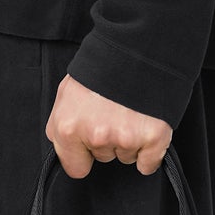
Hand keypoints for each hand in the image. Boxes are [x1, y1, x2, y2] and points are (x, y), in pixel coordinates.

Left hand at [46, 72, 171, 177]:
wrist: (138, 46)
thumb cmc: (101, 67)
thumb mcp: (67, 92)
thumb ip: (62, 123)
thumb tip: (67, 146)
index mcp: (68, 127)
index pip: (75, 168)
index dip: (84, 155)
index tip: (90, 144)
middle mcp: (95, 136)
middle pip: (103, 158)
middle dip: (108, 141)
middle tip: (113, 112)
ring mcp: (125, 138)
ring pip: (126, 157)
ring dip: (129, 141)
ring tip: (130, 111)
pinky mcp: (152, 138)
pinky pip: (148, 164)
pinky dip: (150, 152)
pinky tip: (146, 129)